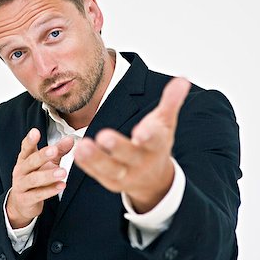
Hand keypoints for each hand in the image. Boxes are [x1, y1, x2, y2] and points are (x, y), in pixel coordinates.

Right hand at [6, 128, 73, 227]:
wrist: (21, 203)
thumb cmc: (35, 178)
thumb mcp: (46, 163)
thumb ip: (58, 151)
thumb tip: (70, 139)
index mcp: (24, 159)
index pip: (26, 148)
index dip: (30, 140)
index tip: (35, 132)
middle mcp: (20, 171)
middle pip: (30, 162)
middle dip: (42, 155)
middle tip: (54, 150)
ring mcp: (21, 185)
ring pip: (33, 179)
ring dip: (48, 175)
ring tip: (63, 172)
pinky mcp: (25, 199)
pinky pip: (37, 195)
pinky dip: (49, 191)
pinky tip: (61, 186)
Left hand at [74, 77, 190, 212]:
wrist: (153, 178)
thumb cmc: (157, 144)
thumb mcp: (166, 123)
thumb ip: (170, 101)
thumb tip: (182, 79)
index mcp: (158, 145)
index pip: (156, 140)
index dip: (149, 136)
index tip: (141, 132)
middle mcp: (142, 162)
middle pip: (130, 156)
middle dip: (118, 147)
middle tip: (104, 136)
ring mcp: (126, 174)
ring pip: (110, 169)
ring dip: (96, 159)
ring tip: (82, 147)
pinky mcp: (110, 181)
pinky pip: (97, 173)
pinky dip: (86, 165)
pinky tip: (76, 152)